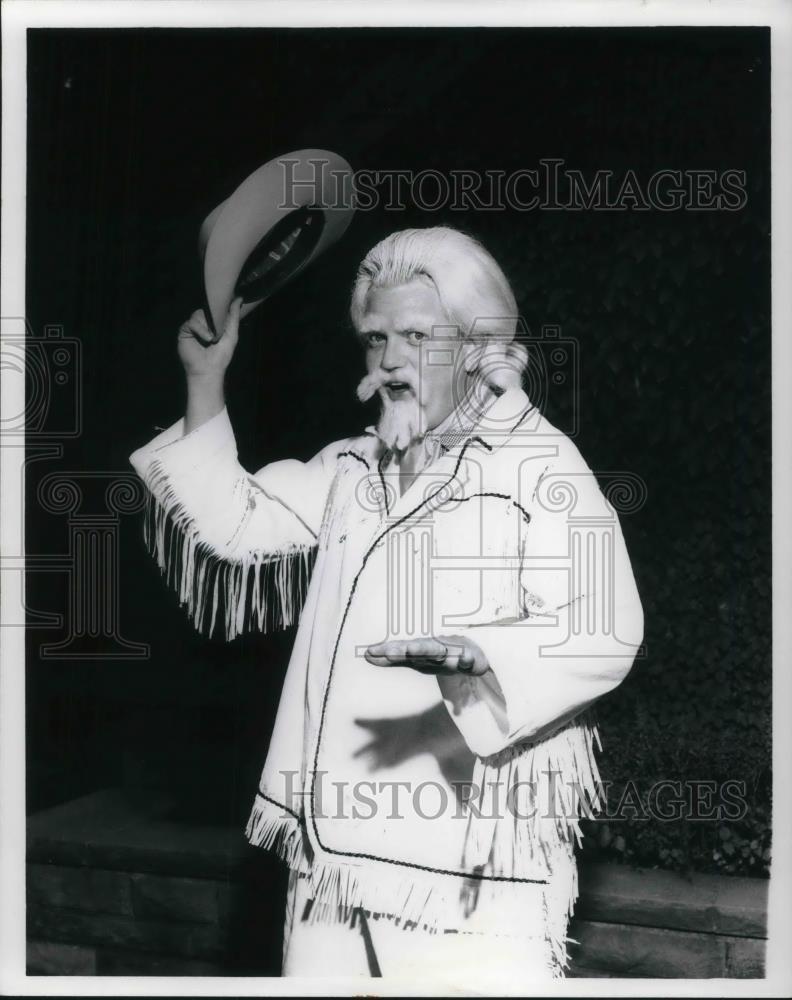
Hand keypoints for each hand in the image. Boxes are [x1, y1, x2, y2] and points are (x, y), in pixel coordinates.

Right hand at [179, 299, 241, 433]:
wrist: (209, 369)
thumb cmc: (221, 355)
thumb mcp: (232, 333)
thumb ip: (234, 316)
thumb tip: (239, 297)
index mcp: (213, 324)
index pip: (215, 309)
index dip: (219, 307)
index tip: (225, 305)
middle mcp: (202, 324)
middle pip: (206, 310)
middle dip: (214, 319)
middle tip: (219, 332)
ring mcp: (193, 327)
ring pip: (199, 314)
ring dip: (208, 326)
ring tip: (212, 339)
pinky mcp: (184, 331)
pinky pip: (192, 322)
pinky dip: (200, 329)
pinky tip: (206, 339)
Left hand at [364, 635, 489, 675]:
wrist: (474, 655)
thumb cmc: (440, 655)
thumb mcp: (415, 659)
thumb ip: (392, 658)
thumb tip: (366, 655)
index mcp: (421, 651)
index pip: (401, 651)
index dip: (386, 652)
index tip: (369, 652)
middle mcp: (435, 650)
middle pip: (418, 649)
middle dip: (403, 650)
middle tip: (390, 651)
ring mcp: (454, 654)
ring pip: (441, 653)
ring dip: (429, 650)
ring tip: (412, 650)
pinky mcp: (472, 660)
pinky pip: (469, 661)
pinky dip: (467, 660)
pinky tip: (465, 659)